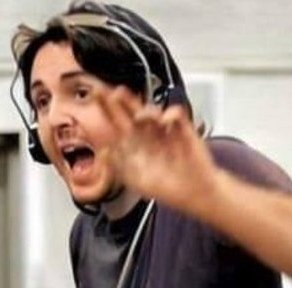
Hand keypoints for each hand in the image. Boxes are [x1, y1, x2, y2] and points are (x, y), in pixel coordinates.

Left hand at [99, 88, 218, 216]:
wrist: (194, 192)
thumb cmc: (168, 188)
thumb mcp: (137, 180)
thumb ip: (119, 166)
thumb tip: (104, 152)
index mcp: (136, 146)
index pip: (119, 124)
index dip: (109, 111)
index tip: (97, 98)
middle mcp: (148, 136)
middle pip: (133, 112)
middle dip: (122, 101)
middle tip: (113, 92)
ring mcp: (165, 132)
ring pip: (152, 112)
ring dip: (145, 111)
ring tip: (140, 116)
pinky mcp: (183, 130)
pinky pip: (175, 114)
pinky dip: (169, 114)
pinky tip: (164, 121)